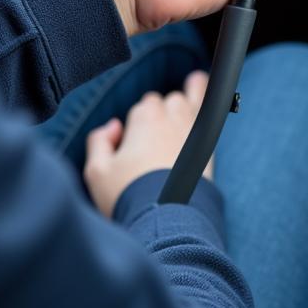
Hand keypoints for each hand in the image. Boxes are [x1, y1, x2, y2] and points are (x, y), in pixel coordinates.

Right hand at [84, 71, 210, 216]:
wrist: (165, 221)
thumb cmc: (128, 196)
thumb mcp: (96, 172)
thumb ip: (99, 141)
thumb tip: (113, 127)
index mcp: (143, 117)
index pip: (143, 107)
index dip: (138, 124)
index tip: (135, 143)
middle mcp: (170, 116)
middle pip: (167, 102)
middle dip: (162, 113)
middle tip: (157, 136)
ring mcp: (193, 129)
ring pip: (190, 101)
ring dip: (187, 99)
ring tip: (194, 86)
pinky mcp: (209, 146)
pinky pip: (211, 111)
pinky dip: (209, 100)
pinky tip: (209, 95)